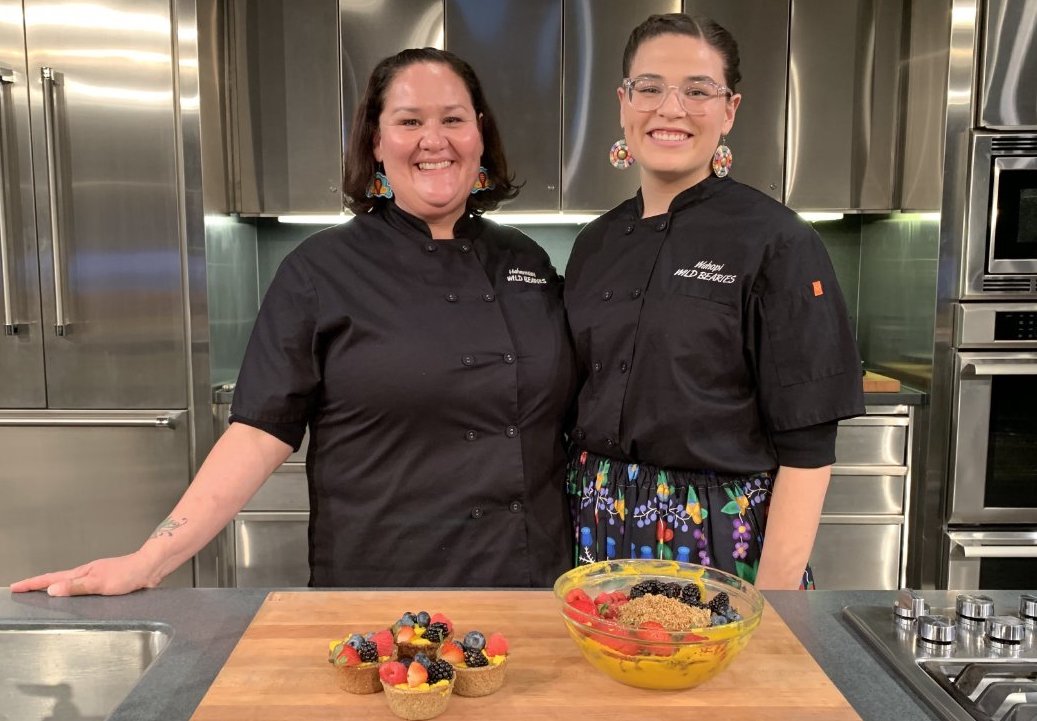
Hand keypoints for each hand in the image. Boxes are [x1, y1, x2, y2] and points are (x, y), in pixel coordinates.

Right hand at [9, 552, 160, 596]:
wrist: (151, 568)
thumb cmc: (129, 573)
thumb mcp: (100, 583)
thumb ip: (77, 587)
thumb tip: (52, 590)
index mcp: (82, 572)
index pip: (51, 578)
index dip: (33, 583)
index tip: (16, 586)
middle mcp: (87, 574)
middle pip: (56, 580)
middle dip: (38, 585)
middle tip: (22, 590)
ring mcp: (96, 578)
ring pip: (69, 584)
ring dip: (53, 589)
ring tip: (40, 595)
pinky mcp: (105, 584)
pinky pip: (81, 589)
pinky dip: (71, 593)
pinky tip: (73, 599)